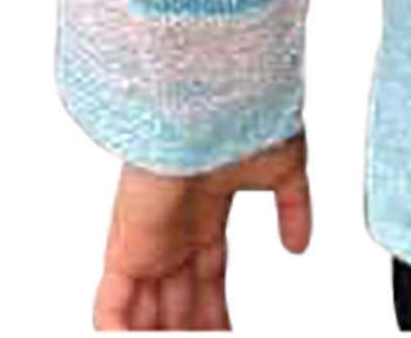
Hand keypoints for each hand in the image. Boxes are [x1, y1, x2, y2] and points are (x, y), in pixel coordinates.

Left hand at [93, 131, 311, 330]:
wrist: (218, 96)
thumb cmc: (248, 111)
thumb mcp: (284, 168)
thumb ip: (292, 207)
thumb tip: (299, 244)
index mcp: (205, 210)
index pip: (208, 276)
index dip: (218, 312)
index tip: (231, 336)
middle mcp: (171, 230)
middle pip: (178, 302)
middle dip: (194, 331)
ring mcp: (145, 240)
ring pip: (144, 312)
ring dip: (165, 336)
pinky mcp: (123, 246)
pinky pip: (111, 308)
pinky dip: (123, 334)